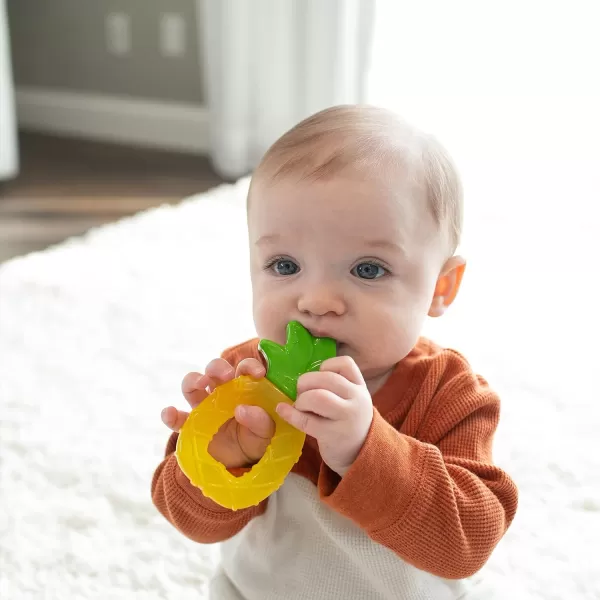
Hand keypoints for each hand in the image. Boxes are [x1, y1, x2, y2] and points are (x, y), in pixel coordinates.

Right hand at [161, 357, 274, 468]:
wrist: (242, 465)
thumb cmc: (256, 441)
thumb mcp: (266, 433)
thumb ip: (260, 422)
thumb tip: (243, 410)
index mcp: (242, 389)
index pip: (244, 369)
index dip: (249, 366)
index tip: (258, 373)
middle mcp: (221, 393)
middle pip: (214, 370)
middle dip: (217, 367)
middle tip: (227, 375)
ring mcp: (203, 408)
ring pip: (192, 386)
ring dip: (193, 379)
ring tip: (200, 383)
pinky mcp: (191, 427)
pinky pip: (177, 419)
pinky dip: (170, 415)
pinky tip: (169, 412)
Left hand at [276, 356, 372, 476]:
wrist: (359, 456)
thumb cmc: (347, 423)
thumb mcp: (350, 401)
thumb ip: (335, 387)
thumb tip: (302, 378)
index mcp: (360, 387)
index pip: (345, 364)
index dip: (326, 366)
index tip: (318, 378)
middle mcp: (357, 399)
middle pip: (326, 378)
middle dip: (306, 382)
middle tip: (300, 393)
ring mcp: (347, 417)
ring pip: (318, 397)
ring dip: (302, 399)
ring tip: (300, 406)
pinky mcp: (333, 435)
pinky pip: (306, 420)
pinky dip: (290, 414)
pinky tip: (282, 411)